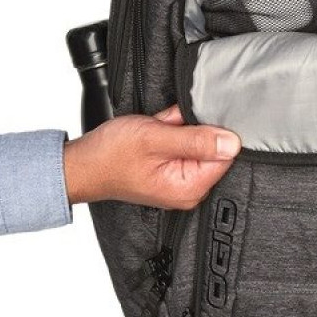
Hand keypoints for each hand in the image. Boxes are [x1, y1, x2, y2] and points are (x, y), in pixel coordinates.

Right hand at [63, 105, 240, 210]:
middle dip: (192, 129)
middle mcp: (188, 190)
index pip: (225, 155)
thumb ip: (196, 140)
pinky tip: (155, 134)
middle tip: (166, 129)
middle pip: (212, 148)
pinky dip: (171, 133)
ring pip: (196, 143)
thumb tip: (232, 142)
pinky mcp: (171, 173)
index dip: (210, 132)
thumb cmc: (110, 155)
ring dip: (179, 129)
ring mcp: (180, 182)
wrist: (83, 163)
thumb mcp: (155, 138)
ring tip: (156, 132)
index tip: (188, 125)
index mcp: (189, 187)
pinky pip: (183, 146)